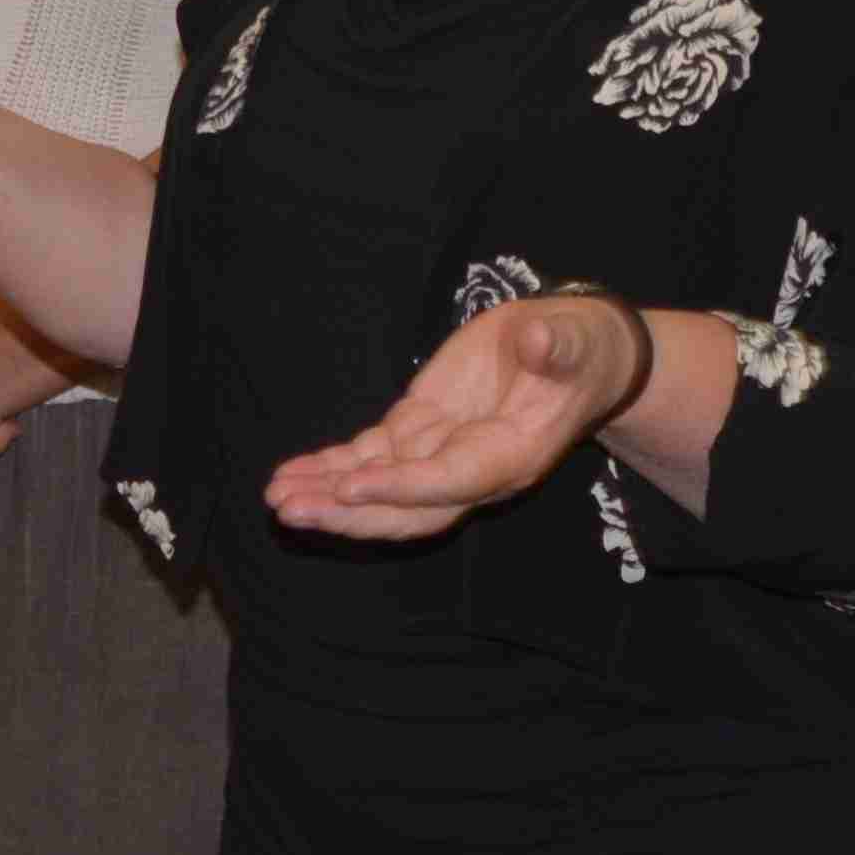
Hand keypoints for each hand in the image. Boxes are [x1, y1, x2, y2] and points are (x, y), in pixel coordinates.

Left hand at [265, 290, 654, 546]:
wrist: (577, 355)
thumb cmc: (578, 349)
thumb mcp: (572, 342)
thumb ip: (553, 347)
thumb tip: (536, 341)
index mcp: (511, 457)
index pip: (449, 482)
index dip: (400, 487)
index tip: (351, 487)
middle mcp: (472, 471)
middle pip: (405, 508)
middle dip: (348, 512)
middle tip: (292, 510)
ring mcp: (440, 454)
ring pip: (379, 490)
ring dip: (328, 496)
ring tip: (277, 498)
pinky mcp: (418, 431)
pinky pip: (369, 459)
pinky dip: (330, 467)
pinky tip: (289, 476)